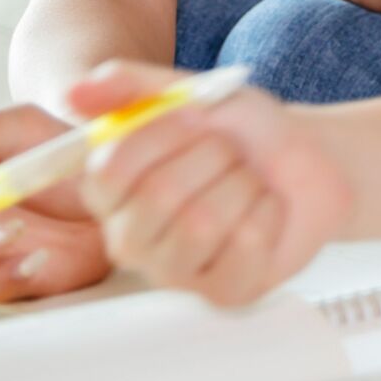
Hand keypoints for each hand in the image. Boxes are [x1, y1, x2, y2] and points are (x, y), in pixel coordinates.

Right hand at [66, 61, 355, 306]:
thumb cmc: (241, 131)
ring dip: (241, 183)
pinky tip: (265, 208)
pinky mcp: (222, 293)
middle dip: (211, 155)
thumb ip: (130, 86)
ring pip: (202, 223)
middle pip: (158, 196)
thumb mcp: (187, 91)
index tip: (193, 115)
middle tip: (228, 151)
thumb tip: (73, 92)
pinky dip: (268, 211)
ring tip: (246, 180)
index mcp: (109, 191)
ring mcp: (174, 273)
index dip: (159, 134)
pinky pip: (245, 245)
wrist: (306, 159)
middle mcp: (129, 238)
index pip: (109, 169)